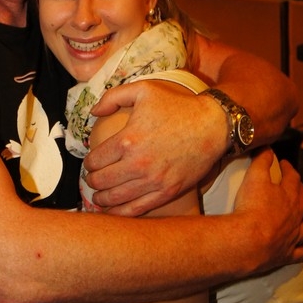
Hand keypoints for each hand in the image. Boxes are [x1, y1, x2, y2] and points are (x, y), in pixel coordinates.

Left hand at [83, 81, 226, 215]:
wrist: (213, 124)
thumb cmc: (178, 105)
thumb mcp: (143, 90)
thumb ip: (112, 97)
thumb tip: (93, 112)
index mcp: (127, 140)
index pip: (95, 160)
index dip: (88, 162)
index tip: (91, 162)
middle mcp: (138, 164)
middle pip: (101, 181)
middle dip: (92, 181)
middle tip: (92, 179)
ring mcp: (153, 181)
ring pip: (116, 198)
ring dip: (102, 198)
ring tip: (98, 196)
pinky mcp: (168, 192)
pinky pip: (137, 209)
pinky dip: (121, 213)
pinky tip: (114, 211)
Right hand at [233, 150, 302, 270]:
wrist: (248, 240)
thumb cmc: (252, 207)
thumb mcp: (254, 178)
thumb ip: (261, 161)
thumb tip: (267, 148)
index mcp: (288, 195)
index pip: (292, 178)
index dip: (288, 169)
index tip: (284, 164)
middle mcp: (296, 215)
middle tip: (300, 188)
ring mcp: (294, 235)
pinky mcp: (287, 253)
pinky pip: (302, 253)